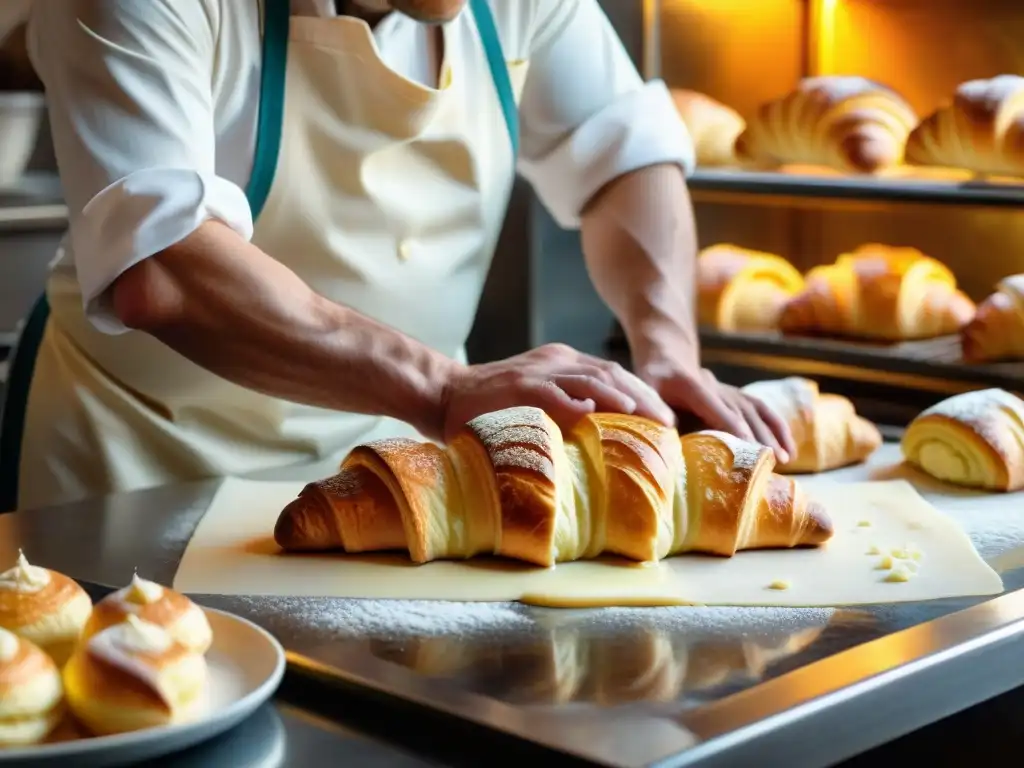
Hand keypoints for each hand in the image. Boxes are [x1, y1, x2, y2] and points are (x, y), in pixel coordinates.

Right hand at [437, 343, 675, 440]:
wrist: (440, 394)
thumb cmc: (488, 408)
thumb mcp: (536, 401)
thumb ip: (565, 411)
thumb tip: (601, 442)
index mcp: (562, 363)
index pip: (614, 373)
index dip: (644, 393)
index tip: (667, 419)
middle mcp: (556, 361)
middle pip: (614, 373)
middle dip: (646, 396)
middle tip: (671, 424)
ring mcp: (538, 371)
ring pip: (594, 378)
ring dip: (626, 399)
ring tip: (650, 420)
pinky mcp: (520, 386)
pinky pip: (556, 393)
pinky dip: (580, 404)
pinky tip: (599, 417)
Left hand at [636, 357, 795, 463]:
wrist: (666, 359)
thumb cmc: (651, 381)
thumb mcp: (644, 390)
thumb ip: (654, 408)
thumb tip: (668, 428)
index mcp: (691, 384)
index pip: (715, 406)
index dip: (732, 424)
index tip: (748, 444)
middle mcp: (715, 386)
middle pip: (742, 411)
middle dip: (759, 436)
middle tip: (773, 462)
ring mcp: (729, 390)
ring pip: (756, 410)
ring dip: (772, 434)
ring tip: (785, 459)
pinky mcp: (736, 395)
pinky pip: (761, 409)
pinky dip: (777, 427)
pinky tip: (788, 446)